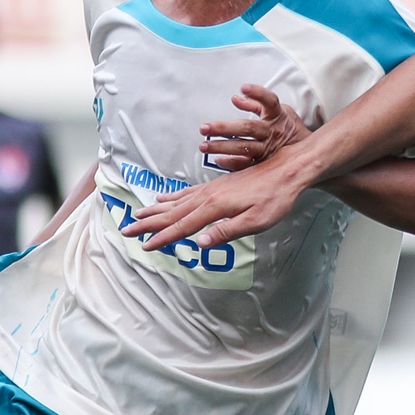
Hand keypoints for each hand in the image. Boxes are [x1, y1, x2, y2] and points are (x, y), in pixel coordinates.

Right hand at [125, 152, 312, 252]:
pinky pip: (187, 192)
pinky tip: (164, 199)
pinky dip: (172, 198)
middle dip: (148, 223)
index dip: (162, 238)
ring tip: (137, 214)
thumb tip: (199, 244)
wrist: (288, 168)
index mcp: (215, 207)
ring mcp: (211, 189)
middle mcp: (208, 196)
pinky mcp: (218, 185)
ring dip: (155, 210)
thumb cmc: (277, 198)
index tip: (143, 246)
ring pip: (176, 202)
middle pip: (172, 213)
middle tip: (126, 230)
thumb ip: (227, 232)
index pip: (182, 227)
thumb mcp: (256, 220)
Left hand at [198, 84, 311, 172]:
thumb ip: (256, 104)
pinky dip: (231, 163)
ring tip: (204, 146)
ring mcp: (268, 150)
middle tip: (204, 128)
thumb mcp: (279, 111)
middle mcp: (272, 132)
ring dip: (222, 147)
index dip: (258, 94)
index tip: (244, 87)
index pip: (269, 101)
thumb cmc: (289, 128)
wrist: (308, 154)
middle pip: (247, 128)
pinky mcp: (265, 164)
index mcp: (277, 116)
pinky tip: (218, 160)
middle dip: (224, 128)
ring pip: (244, 148)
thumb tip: (235, 98)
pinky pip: (246, 165)